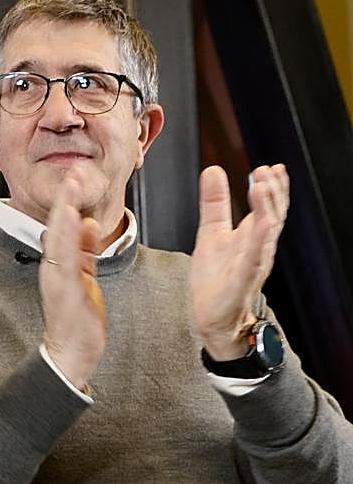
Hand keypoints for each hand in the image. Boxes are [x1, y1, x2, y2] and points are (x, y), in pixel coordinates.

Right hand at [39, 168, 105, 390]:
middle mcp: (54, 267)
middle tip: (71, 172)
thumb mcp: (86, 276)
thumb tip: (90, 222)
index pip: (62, 226)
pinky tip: (72, 219)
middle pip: (56, 226)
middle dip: (64, 198)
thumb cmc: (78, 318)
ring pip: (58, 238)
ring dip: (64, 210)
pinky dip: (66, 237)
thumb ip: (86, 250)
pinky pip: (65, 258)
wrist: (73, 352)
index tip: (75, 177)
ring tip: (70, 187)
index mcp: (60, 263)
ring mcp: (57, 277)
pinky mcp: (65, 289)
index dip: (68, 201)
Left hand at [190, 163, 288, 359]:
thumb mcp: (211, 232)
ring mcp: (252, 264)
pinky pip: (254, 258)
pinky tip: (261, 223)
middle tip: (267, 170)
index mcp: (252, 237)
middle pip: (273, 215)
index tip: (270, 166)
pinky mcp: (242, 280)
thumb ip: (215, 203)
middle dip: (273, 192)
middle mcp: (258, 248)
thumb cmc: (216, 277)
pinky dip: (258, 240)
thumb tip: (214, 169)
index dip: (272, 187)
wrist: (211, 317)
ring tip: (262, 186)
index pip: (268, 207)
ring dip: (267, 208)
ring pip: (267, 233)